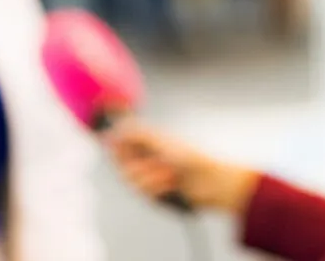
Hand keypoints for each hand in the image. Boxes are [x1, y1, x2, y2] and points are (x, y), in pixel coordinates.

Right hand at [107, 121, 259, 215]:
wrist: (208, 181)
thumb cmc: (188, 156)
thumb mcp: (160, 140)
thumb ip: (136, 134)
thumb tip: (116, 128)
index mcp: (148, 145)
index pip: (121, 147)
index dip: (118, 148)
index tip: (118, 147)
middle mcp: (147, 161)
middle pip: (122, 166)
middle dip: (135, 164)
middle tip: (153, 160)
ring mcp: (151, 180)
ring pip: (132, 181)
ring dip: (150, 176)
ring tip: (169, 173)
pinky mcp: (156, 196)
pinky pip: (145, 195)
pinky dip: (158, 187)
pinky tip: (172, 184)